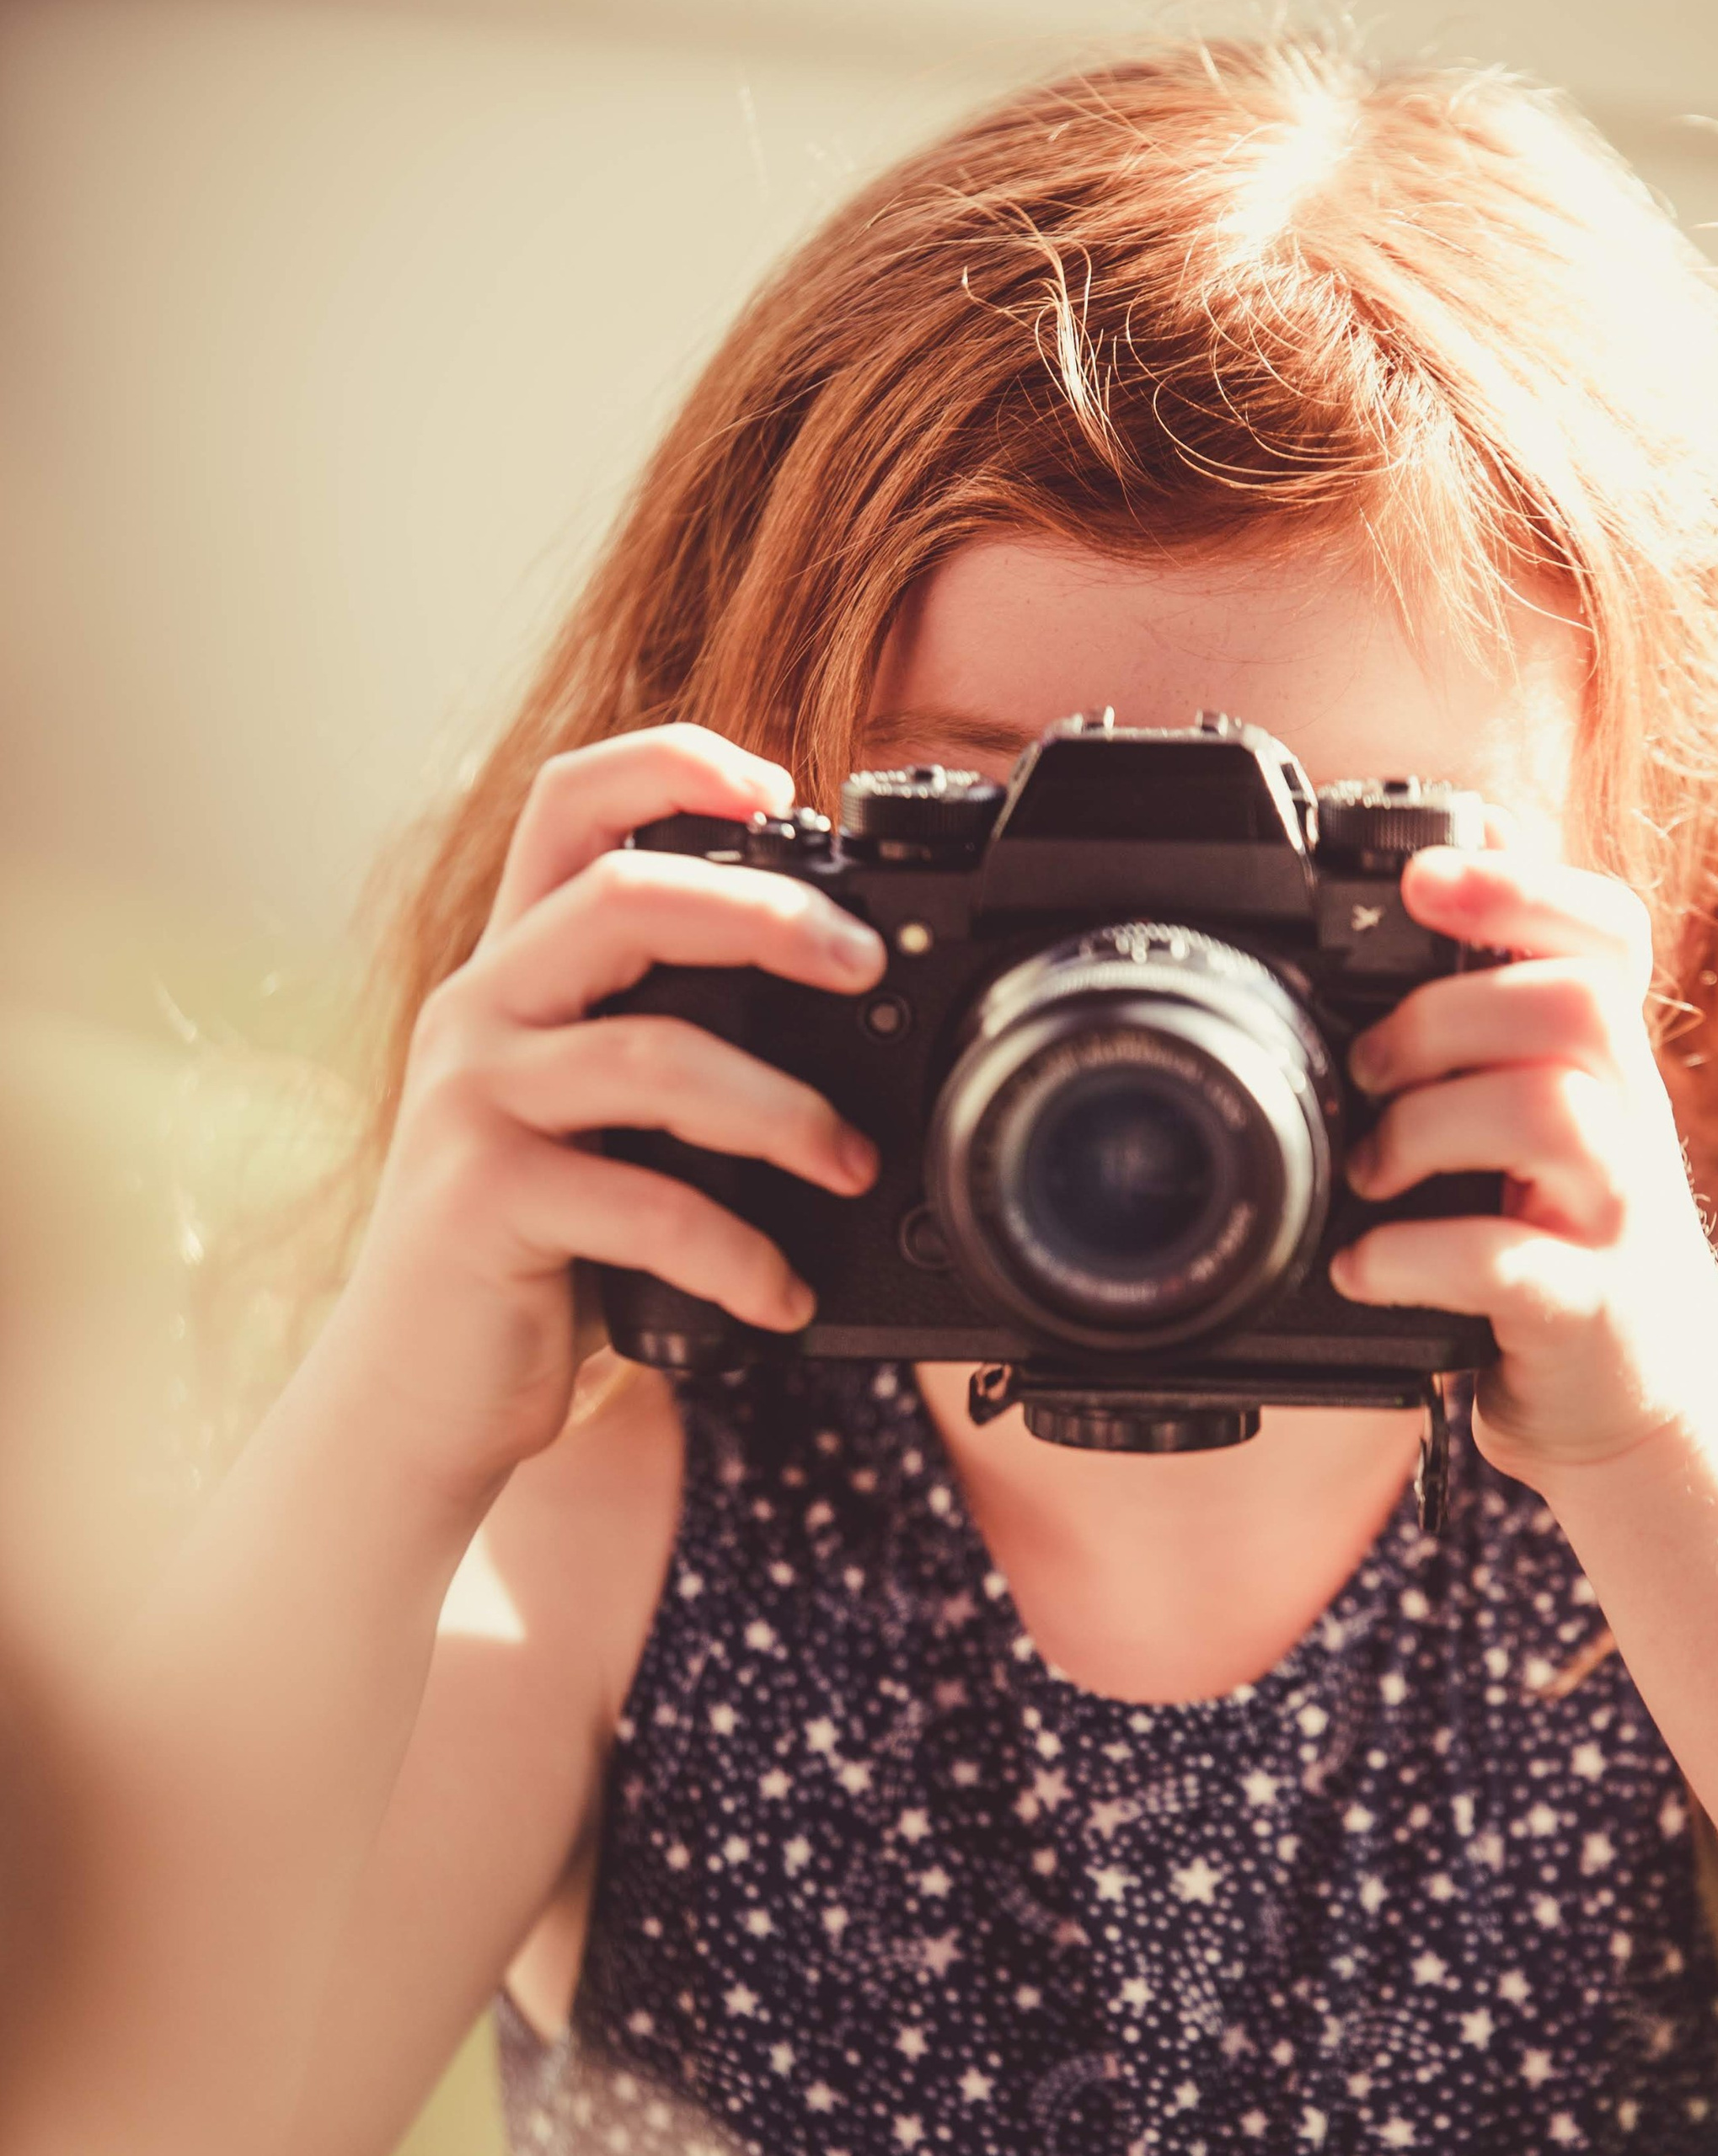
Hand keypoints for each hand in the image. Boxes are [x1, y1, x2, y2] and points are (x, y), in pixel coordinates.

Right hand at [325, 726, 886, 1504]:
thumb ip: (672, 1048)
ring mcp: (473, 1102)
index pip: (570, 804)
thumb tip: (844, 1005)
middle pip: (622, 895)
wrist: (414, 1393)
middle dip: (764, 913)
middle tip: (864, 966)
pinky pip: (645, 1203)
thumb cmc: (534, 1254)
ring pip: (651, 1055)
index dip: (672, 762)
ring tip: (853, 1163)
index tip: (783, 785)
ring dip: (780, 1109)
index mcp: (514, 970)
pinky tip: (783, 1293)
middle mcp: (481, 1012)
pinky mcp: (482, 1201)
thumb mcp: (600, 1125)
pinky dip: (739, 1251)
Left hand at [1329, 833, 1717, 1488]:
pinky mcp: (1586, 1313)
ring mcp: (1616, 1219)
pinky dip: (1415, 1256)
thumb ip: (1495, 1022)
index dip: (1523, 886)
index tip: (1424, 877)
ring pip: (1550, 1114)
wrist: (1636, 1408)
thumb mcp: (1540, 1121)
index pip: (1608, 933)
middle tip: (1370, 1069)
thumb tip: (1424, 879)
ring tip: (1372, 1171)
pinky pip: (1506, 1262)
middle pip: (1573, 1005)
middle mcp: (1630, 1125)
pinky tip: (1362, 1265)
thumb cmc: (1561, 1245)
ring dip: (1427, 1127)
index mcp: (1608, 1065)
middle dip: (1446, 1014)